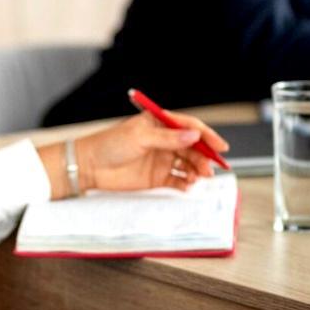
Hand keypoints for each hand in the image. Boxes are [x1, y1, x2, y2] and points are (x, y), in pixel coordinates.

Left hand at [43, 110, 227, 196]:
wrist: (90, 166)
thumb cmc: (109, 144)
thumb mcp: (140, 137)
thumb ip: (168, 138)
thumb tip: (193, 135)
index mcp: (160, 124)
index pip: (189, 127)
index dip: (207, 135)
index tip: (220, 146)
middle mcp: (164, 141)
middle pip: (192, 147)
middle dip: (204, 157)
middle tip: (211, 168)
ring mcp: (161, 159)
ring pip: (188, 164)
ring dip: (197, 170)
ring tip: (199, 177)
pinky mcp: (157, 177)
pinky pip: (178, 180)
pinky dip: (186, 183)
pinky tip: (188, 185)